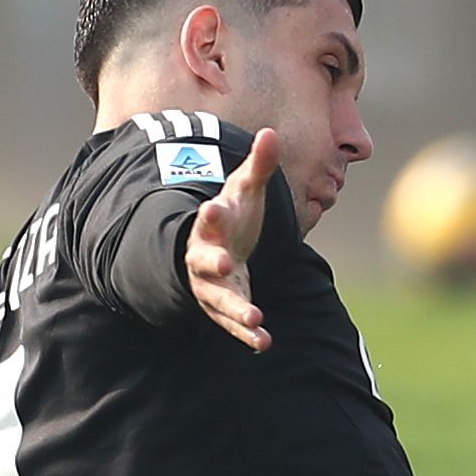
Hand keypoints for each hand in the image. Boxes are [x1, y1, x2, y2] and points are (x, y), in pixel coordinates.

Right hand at [185, 130, 281, 351]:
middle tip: (226, 262)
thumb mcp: (245, 190)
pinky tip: (265, 343)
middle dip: (213, 262)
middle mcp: (206, 258)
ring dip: (236, 310)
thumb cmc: (233, 216)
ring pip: (219, 300)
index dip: (211, 214)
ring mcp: (213, 286)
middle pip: (205, 262)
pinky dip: (247, 334)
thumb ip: (258, 165)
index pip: (209, 219)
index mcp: (212, 227)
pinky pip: (233, 324)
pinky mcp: (224, 307)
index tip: (212, 207)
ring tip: (255, 318)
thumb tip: (270, 132)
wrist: (216, 247)